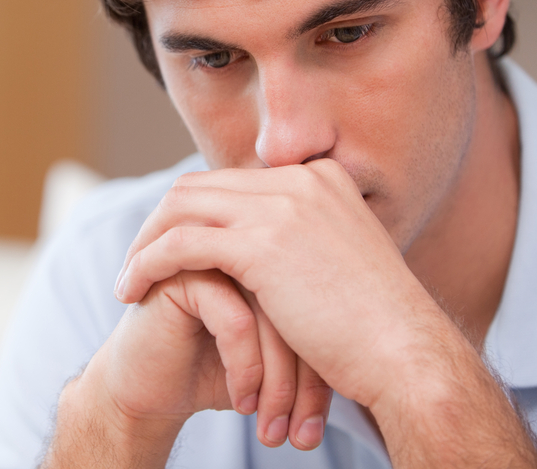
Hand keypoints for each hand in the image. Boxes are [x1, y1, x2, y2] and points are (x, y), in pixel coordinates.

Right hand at [45, 268, 330, 467]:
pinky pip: (234, 319)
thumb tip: (382, 365)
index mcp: (277, 252)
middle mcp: (248, 243)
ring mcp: (213, 249)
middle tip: (305, 433)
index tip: (322, 423)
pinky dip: (244, 368)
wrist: (155, 386)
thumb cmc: (220, 370)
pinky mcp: (181, 271)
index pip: (322, 302)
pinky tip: (240, 401)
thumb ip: (317, 332)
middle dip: (306, 379)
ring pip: (272, 312)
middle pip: (301, 305)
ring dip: (276, 382)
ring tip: (275, 429)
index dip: (325, 366)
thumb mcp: (280, 352)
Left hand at [114, 159, 448, 413]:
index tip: (169, 247)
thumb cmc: (378, 327)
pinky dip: (148, 263)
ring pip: (181, 209)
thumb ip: (303, 242)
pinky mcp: (262, 244)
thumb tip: (264, 254)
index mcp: (319, 178)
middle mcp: (299, 180)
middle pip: (198, 187)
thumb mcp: (340, 263)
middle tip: (137, 261)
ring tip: (128, 281)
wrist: (409, 356)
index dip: (192, 213)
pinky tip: (132, 291)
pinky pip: (179, 244)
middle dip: (159, 223)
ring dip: (145, 243)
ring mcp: (282, 207)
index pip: (231, 182)